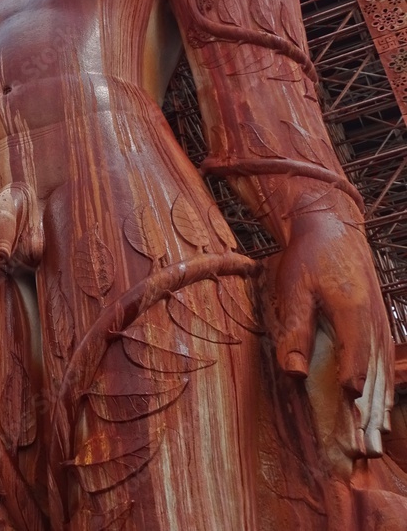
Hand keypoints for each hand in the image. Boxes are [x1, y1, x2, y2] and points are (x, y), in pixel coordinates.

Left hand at [274, 210, 393, 459]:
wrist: (334, 230)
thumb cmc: (307, 258)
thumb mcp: (293, 288)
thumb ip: (294, 329)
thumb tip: (293, 371)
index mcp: (351, 311)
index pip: (355, 355)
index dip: (352, 384)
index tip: (347, 409)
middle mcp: (372, 321)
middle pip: (375, 373)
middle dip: (369, 412)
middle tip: (365, 449)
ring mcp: (380, 324)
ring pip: (384, 373)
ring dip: (380, 408)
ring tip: (375, 442)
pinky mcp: (379, 325)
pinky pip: (386, 365)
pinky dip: (385, 391)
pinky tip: (381, 413)